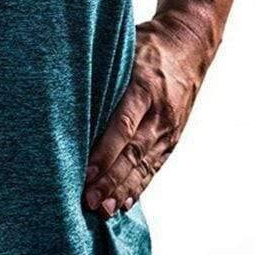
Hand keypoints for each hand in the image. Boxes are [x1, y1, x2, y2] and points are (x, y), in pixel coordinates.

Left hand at [84, 19, 207, 218]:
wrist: (190, 45)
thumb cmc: (146, 44)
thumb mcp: (123, 49)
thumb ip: (101, 72)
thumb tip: (64, 90)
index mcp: (144, 86)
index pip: (122, 125)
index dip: (104, 152)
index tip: (86, 171)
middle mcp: (160, 112)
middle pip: (133, 152)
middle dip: (110, 179)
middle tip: (89, 200)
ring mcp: (169, 128)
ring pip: (144, 164)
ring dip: (122, 189)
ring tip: (103, 210)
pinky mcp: (172, 138)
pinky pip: (154, 166)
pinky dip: (138, 186)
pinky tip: (122, 203)